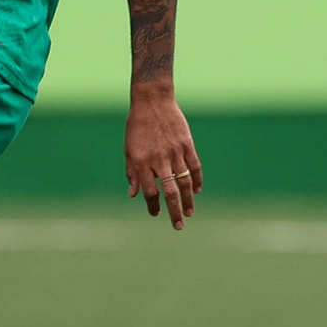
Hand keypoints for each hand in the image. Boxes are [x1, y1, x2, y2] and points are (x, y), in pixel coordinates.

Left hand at [125, 89, 202, 227]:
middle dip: (174, 212)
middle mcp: (159, 159)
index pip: (149, 191)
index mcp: (141, 161)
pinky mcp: (187, 144)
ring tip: (190, 213)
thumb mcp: (128, 149)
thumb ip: (132, 172)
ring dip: (188, 200)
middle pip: (169, 192)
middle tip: (178, 226)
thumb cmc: (137, 125)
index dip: (153, 205)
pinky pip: (194, 166)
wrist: (152, 100)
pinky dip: (197, 180)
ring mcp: (175, 152)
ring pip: (184, 182)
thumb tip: (133, 195)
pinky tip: (197, 191)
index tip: (156, 214)